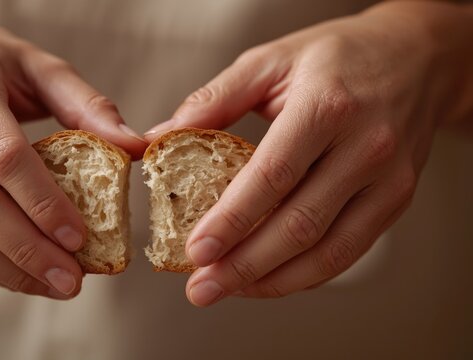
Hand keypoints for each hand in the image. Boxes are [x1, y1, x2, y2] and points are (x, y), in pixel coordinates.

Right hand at [0, 3, 145, 297]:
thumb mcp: (39, 66)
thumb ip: (87, 105)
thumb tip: (136, 147)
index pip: (5, 157)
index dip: (43, 202)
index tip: (80, 236)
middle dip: (29, 251)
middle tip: (74, 281)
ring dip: (10, 271)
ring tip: (58, 286)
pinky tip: (27, 277)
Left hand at [145, 2, 472, 305]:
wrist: (416, 57)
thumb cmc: (337, 57)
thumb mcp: (271, 60)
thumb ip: (215, 99)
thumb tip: (163, 136)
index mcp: (327, 107)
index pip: (272, 176)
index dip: (231, 220)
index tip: (196, 251)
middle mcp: (365, 147)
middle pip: (299, 225)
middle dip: (243, 266)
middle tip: (201, 289)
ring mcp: (388, 179)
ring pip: (327, 250)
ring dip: (272, 281)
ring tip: (228, 290)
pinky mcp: (397, 200)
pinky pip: (348, 251)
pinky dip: (305, 274)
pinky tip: (269, 279)